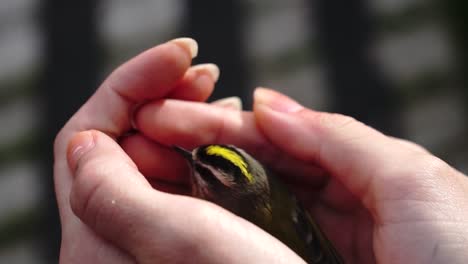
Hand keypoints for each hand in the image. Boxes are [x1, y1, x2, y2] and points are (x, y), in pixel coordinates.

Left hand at [55, 39, 303, 262]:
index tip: (180, 58)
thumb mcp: (174, 242)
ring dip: (187, 118)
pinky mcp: (191, 237)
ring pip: (158, 157)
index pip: (88, 138)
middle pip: (123, 142)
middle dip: (163, 95)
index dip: (132, 85)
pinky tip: (232, 134)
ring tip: (224, 102)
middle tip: (207, 75)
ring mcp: (158, 235)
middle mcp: (122, 236)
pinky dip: (206, 149)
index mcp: (101, 238)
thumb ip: (111, 193)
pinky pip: (185, 179)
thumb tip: (83, 144)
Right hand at [134, 88, 467, 262]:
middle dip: (200, 150)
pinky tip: (180, 208)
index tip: (172, 115)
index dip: (225, 126)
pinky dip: (217, 226)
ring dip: (198, 185)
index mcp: (360, 179)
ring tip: (147, 164)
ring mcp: (313, 250)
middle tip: (146, 136)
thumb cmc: (463, 253)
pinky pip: (254, 245)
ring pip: (247, 209)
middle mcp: (332, 212)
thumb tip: (265, 103)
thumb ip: (336, 137)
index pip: (279, 141)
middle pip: (254, 172)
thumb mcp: (410, 179)